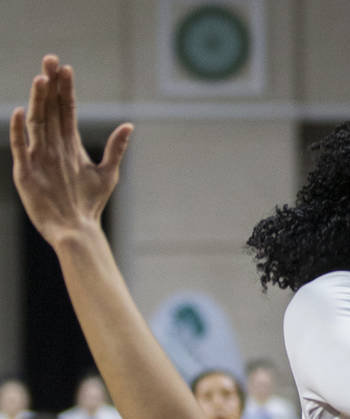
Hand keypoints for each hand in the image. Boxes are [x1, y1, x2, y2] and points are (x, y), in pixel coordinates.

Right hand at [10, 55, 131, 247]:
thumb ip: (116, 148)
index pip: (66, 110)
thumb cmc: (90, 203)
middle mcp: (52, 147)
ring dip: (38, 100)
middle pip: (50, 109)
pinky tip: (22, 112)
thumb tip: (129, 125)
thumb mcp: (108, 173)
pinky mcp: (26, 172)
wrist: (77, 228)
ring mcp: (38, 157)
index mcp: (69, 145)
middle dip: (50, 85)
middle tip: (50, 60)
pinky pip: (21, 147)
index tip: (67, 68)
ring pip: (37, 122)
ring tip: (41, 78)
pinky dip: (20, 131)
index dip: (66, 90)